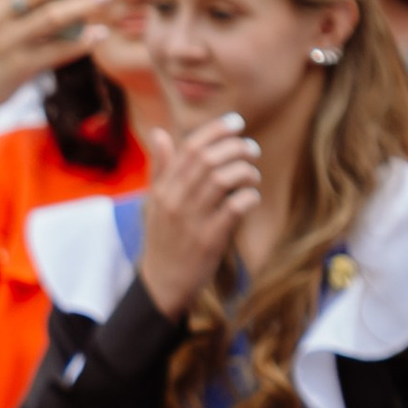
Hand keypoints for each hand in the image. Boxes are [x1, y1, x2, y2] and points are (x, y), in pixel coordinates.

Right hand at [135, 113, 260, 316]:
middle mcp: (174, 201)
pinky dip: (249, 197)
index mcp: (163, 189)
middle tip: (252, 149)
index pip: (189, 148)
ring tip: (252, 176)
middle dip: (236, 147)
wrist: (163, 284)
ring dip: (245, 171)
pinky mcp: (209, 239)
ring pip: (222, 179)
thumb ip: (160, 168)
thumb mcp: (154, 203)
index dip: (216, 130)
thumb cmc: (163, 240)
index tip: (236, 123)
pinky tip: (251, 198)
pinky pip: (235, 207)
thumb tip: (159, 133)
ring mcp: (191, 220)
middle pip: (208, 159)